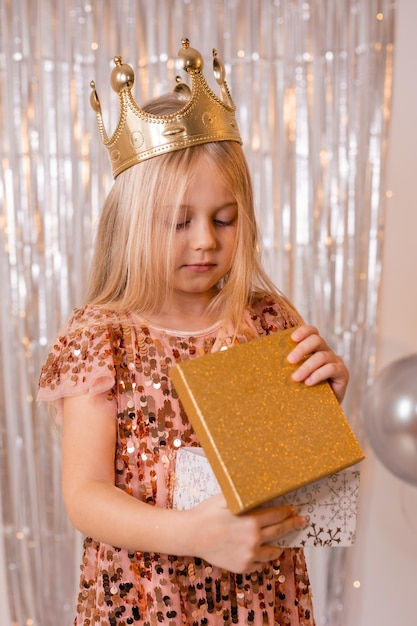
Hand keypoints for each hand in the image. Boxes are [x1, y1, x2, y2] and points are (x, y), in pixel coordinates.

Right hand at [188, 494, 305, 572]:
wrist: (192, 535)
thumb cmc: (207, 513)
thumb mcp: (226, 498)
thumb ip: (244, 496)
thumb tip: (258, 488)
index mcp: (252, 521)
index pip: (277, 515)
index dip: (287, 512)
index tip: (293, 510)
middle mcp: (254, 539)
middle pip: (280, 531)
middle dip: (292, 525)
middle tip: (301, 521)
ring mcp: (249, 555)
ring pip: (273, 552)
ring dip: (278, 546)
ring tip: (281, 543)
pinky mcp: (242, 567)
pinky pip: (259, 564)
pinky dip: (261, 559)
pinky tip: (260, 553)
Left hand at [287, 325, 348, 402]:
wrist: (320, 408)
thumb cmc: (305, 390)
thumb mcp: (295, 375)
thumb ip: (287, 366)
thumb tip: (267, 363)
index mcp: (314, 348)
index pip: (312, 332)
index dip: (304, 331)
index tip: (292, 338)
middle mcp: (326, 351)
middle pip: (317, 340)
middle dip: (302, 348)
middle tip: (290, 361)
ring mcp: (336, 361)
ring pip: (322, 356)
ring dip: (307, 366)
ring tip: (296, 378)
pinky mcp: (343, 373)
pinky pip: (331, 369)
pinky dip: (318, 375)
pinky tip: (308, 383)